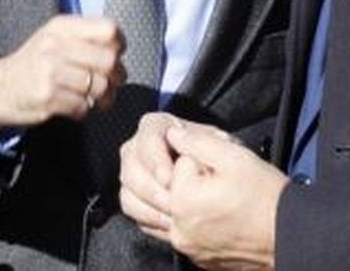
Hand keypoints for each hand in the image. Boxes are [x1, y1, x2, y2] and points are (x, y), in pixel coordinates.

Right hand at [0, 15, 124, 127]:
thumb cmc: (35, 62)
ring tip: (97, 98)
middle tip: (113, 83)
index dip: (119, 45)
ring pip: (99, 86)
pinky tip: (76, 106)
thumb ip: (84, 37)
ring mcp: (50, 72)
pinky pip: (83, 106)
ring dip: (104, 97)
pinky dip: (84, 110)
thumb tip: (120, 49)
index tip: (115, 55)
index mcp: (61, 27)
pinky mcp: (47, 97)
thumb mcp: (54, 38)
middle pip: (108, 60)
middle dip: (117, 76)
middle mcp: (55, 46)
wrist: (0, 87)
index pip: (108, 30)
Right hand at [120, 112, 212, 241]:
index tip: (170, 181)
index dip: (156, 160)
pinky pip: (131, 209)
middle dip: (153, 190)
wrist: (221, 179)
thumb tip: (180, 139)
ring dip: (152, 208)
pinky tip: (171, 224)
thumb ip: (201, 140)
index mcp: (157, 125)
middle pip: (131, 167)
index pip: (147, 138)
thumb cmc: (220, 157)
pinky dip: (149, 219)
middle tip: (175, 207)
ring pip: (128, 191)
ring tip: (177, 218)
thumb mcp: (219, 144)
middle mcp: (138, 146)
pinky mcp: (132, 195)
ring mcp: (132, 172)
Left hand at [163, 123, 286, 270]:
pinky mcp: (199, 258)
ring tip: (221, 200)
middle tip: (224, 185)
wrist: (290, 236)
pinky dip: (194, 223)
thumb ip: (198, 141)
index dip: (201, 159)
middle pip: (173, 189)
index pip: (177, 163)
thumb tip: (174, 135)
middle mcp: (179, 229)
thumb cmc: (266, 198)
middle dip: (193, 180)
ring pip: (174, 213)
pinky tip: (217, 216)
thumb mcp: (234, 157)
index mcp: (182, 201)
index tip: (223, 169)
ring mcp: (188, 246)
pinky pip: (185, 233)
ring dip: (189, 201)